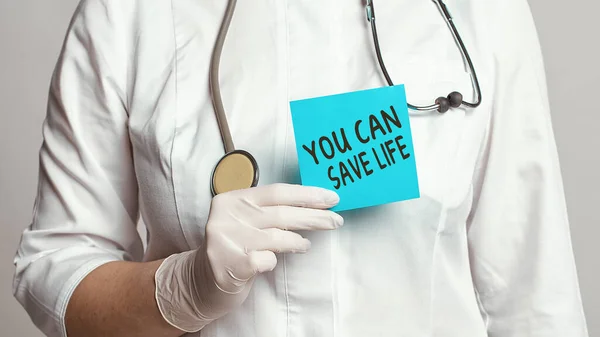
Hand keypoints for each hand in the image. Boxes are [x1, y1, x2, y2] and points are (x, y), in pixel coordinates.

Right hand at [192, 183, 342, 321]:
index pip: (276, 191)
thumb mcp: (244, 221)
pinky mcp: (230, 264)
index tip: (331, 198)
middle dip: (313, 216)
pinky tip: (273, 261)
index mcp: (231, 198)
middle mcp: (226, 216)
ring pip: (276, 236)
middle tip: (336, 220)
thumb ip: (268, 211)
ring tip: (306, 244)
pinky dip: (275, 260)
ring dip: (298, 241)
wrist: (200, 281)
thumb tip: (313, 204)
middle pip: (280, 212)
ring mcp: (227, 240)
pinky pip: (267, 259)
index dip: (307, 194)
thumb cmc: (233, 247)